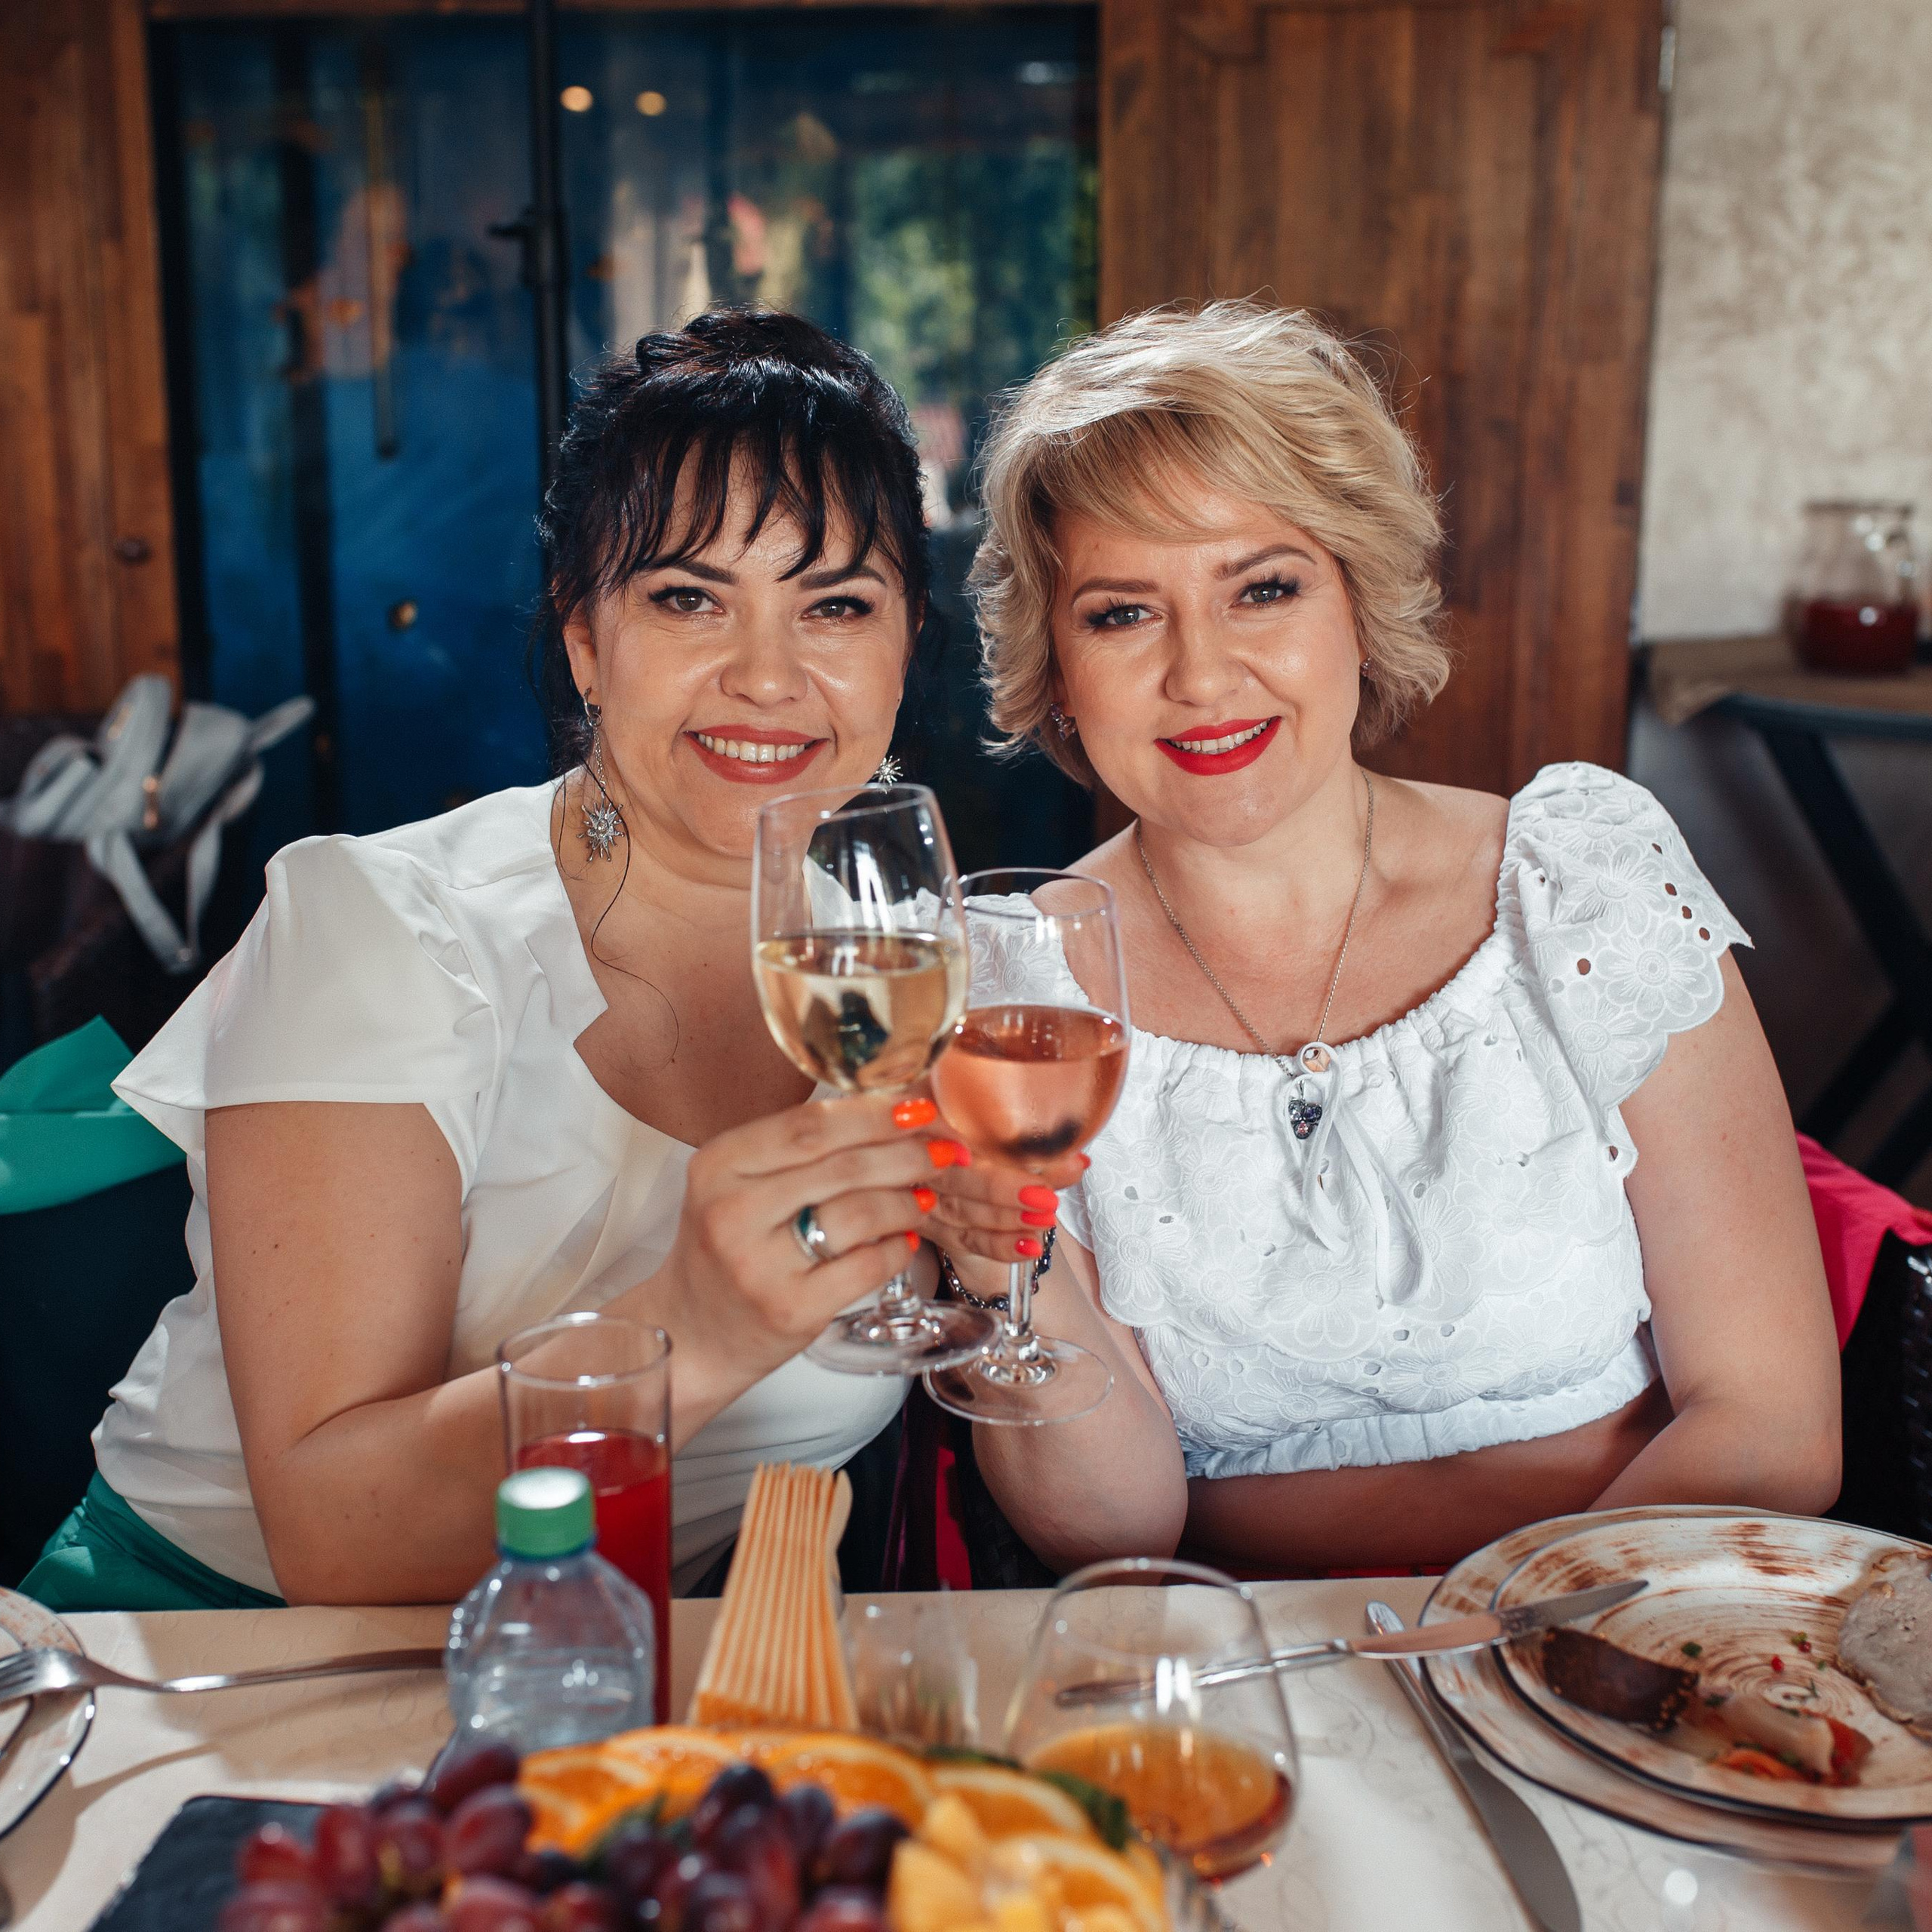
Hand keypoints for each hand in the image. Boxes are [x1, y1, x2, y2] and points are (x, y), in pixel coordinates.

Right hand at [658, 1092, 971, 1377]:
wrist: (691, 1332)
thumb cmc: (727, 1248)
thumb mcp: (737, 1184)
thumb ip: (797, 1150)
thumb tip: (889, 1114)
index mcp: (718, 1166)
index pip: (809, 1124)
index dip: (872, 1113)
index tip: (917, 1107)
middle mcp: (732, 1212)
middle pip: (842, 1166)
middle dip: (906, 1152)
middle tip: (944, 1149)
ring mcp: (760, 1266)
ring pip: (860, 1213)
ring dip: (907, 1200)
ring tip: (925, 1196)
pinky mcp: (790, 1309)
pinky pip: (866, 1267)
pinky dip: (896, 1248)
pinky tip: (904, 1240)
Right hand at [901, 1096, 1085, 1269]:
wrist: (957, 1154)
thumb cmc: (982, 1131)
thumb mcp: (1003, 1127)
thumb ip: (1034, 1142)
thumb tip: (1077, 1162)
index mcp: (929, 1112)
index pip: (943, 1130)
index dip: (971, 1143)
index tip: (1001, 1155)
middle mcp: (917, 1154)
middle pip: (952, 1176)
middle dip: (1000, 1190)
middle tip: (1044, 1196)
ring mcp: (920, 1194)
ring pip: (960, 1211)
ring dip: (1005, 1220)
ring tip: (1045, 1219)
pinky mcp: (932, 1225)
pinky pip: (965, 1240)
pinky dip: (999, 1246)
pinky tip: (1029, 1246)